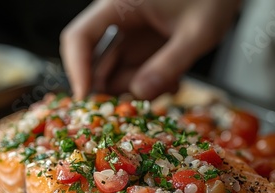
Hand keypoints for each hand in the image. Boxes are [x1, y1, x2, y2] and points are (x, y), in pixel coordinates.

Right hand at [60, 0, 238, 99]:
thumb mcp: (197, 33)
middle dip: (117, 88)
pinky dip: (148, 84)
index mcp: (119, 4)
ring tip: (170, 83)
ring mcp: (129, 36)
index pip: (79, 37)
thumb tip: (139, 93)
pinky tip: (172, 80)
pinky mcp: (141, 47)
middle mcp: (117, 21)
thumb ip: (170, 62)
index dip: (76, 68)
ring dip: (137, 89)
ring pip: (115, 73)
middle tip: (142, 102)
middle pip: (96, 62)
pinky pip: (133, 73)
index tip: (84, 99)